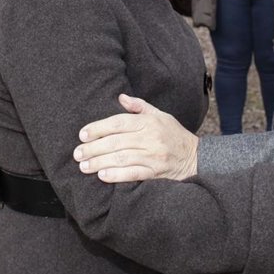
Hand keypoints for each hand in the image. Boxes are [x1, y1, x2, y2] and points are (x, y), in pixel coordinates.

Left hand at [73, 94, 197, 181]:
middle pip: (116, 142)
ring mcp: (153, 156)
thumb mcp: (160, 115)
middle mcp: (150, 138)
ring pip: (121, 158)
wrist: (196, 158)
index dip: (98, 128)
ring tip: (84, 166)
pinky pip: (134, 174)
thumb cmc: (173, 134)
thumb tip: (120, 97)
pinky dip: (117, 175)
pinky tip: (102, 176)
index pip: (118, 122)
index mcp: (148, 122)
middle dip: (93, 148)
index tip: (82, 134)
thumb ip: (139, 107)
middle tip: (77, 153)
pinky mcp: (156, 172)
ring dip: (100, 162)